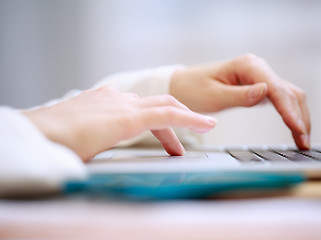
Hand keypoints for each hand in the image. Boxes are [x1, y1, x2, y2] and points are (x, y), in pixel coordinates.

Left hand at [23, 87, 216, 160]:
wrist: (35, 131)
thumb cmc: (63, 147)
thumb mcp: (101, 156)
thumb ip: (128, 149)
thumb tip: (145, 161)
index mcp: (125, 117)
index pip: (168, 115)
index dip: (192, 120)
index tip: (210, 125)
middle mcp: (121, 102)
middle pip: (163, 104)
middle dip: (183, 118)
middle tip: (194, 135)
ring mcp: (110, 97)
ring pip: (146, 104)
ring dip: (161, 120)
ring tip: (164, 140)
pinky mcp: (99, 96)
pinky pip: (129, 100)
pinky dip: (141, 112)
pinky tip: (136, 122)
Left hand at [170, 53, 310, 149]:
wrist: (182, 86)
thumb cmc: (193, 89)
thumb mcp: (213, 96)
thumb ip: (240, 96)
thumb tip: (266, 92)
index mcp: (248, 66)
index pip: (276, 89)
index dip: (289, 111)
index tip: (298, 129)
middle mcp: (258, 68)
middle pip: (289, 92)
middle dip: (299, 117)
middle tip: (305, 142)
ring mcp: (260, 76)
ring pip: (289, 95)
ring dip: (299, 116)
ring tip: (304, 140)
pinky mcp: (258, 86)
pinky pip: (280, 99)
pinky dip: (290, 114)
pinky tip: (295, 129)